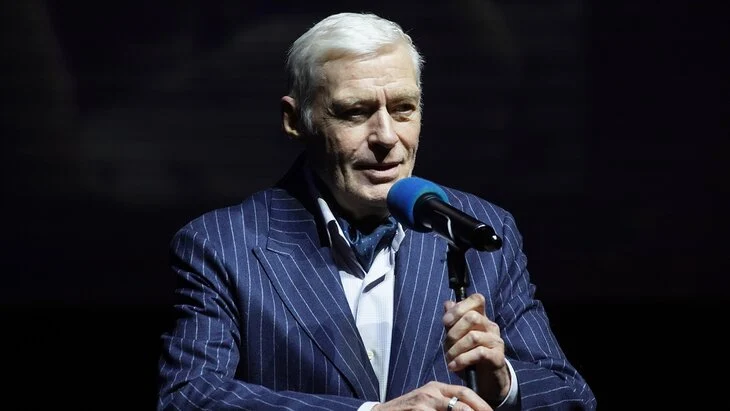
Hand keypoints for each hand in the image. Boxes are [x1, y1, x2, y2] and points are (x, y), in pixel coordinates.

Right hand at [371, 381, 491, 410]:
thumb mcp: (426, 402)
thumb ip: (443, 404)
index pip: (464, 391)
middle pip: (462, 400)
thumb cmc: (407, 410)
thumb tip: (466, 409)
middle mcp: (431, 392)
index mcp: (436, 387)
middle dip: (478, 410)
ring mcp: (424, 403)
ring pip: (453, 409)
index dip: (480, 403)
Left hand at [442, 293, 510, 405]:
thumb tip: (448, 303)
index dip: (459, 307)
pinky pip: (479, 353)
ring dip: (456, 349)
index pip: (477, 299)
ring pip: (473, 336)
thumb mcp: (456, 338)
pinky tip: (454, 366)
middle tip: (446, 345)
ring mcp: (496, 341)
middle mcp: (490, 326)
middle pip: (472, 317)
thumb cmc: (468, 356)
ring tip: (449, 359)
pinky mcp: (498, 356)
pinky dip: (462, 360)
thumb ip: (452, 321)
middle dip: (454, 332)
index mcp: (481, 317)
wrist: (485, 381)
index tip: (446, 321)